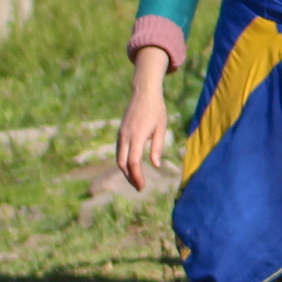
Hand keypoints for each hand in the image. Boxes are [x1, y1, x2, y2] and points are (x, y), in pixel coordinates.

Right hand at [115, 51, 171, 191]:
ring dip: (126, 171)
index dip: (137, 176)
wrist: (144, 93)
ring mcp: (121, 135)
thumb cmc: (156, 110)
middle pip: (123, 163)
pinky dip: (124, 162)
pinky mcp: (120, 133)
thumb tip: (155, 165)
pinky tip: (132, 167)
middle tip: (140, 187)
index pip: (134, 162)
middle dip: (130, 177)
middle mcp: (125, 137)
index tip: (143, 186)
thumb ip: (158, 146)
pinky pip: (120, 151)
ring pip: (119, 158)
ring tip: (136, 180)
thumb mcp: (161, 127)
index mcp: (137, 136)